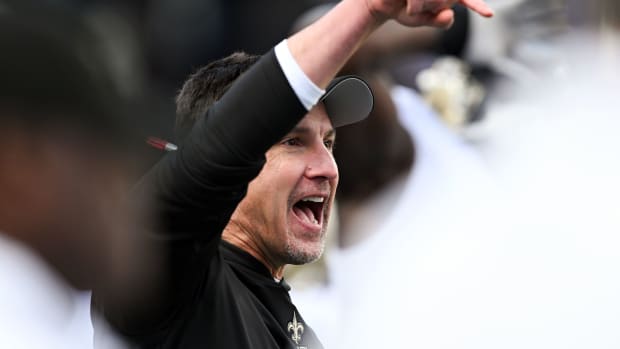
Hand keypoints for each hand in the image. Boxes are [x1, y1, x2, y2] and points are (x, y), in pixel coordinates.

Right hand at [366, 0, 492, 28]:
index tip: (488, 14)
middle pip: (445, 1)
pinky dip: (412, 4)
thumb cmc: (402, 9)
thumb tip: (450, 15)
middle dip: (430, 9)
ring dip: (419, 6)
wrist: (381, 3)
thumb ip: (438, 21)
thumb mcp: (421, 20)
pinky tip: (405, 0)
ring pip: (434, 0)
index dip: (477, 6)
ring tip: (409, 3)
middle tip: (415, 9)